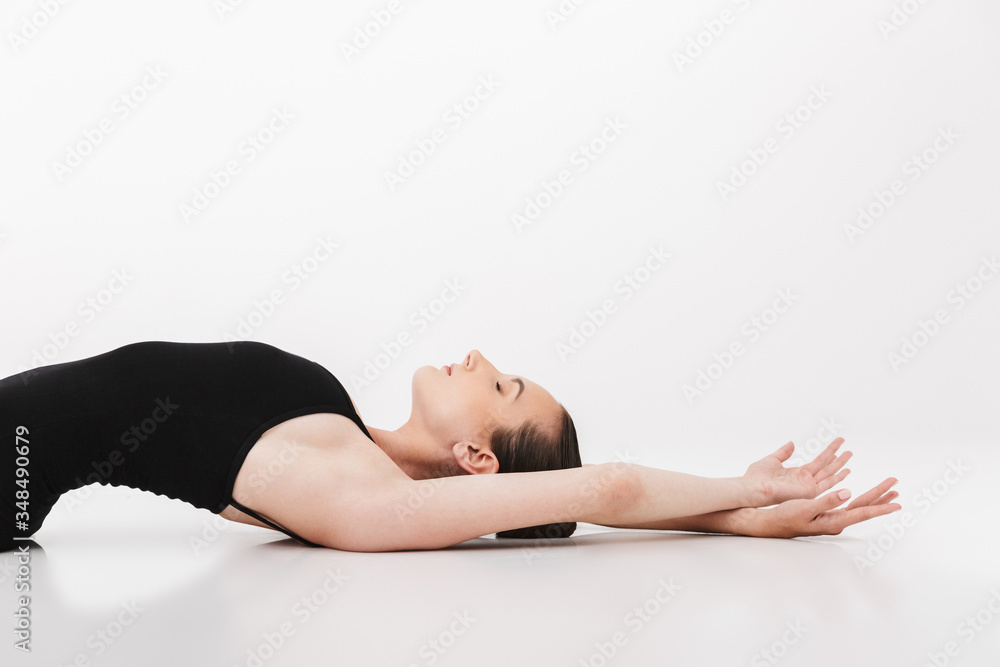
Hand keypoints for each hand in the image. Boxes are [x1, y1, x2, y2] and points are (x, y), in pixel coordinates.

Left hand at [743, 437, 851, 505]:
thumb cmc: (756, 477)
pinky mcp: (808, 491)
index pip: (817, 463)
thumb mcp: (772, 460)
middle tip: (849, 450)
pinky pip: (827, 483)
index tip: (837, 444)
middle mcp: (804, 481)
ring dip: (840, 464)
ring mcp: (807, 486)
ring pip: (829, 473)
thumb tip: (791, 443)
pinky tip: (847, 470)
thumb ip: (783, 453)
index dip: (827, 453)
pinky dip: (838, 477)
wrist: (752, 488)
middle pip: (826, 468)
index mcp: (796, 474)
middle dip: (838, 458)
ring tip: (850, 454)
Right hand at [753, 477, 901, 537]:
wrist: (773, 523)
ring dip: (874, 498)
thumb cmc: (786, 516)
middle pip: (864, 507)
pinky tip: (862, 496)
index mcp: (834, 520)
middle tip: (896, 486)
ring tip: (890, 492)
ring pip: (859, 506)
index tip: (897, 505)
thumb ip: (826, 501)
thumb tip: (847, 493)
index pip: (862, 512)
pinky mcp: (827, 514)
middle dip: (881, 497)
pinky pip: (850, 505)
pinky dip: (861, 498)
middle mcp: (837, 520)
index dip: (880, 507)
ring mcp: (833, 518)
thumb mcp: (805, 508)